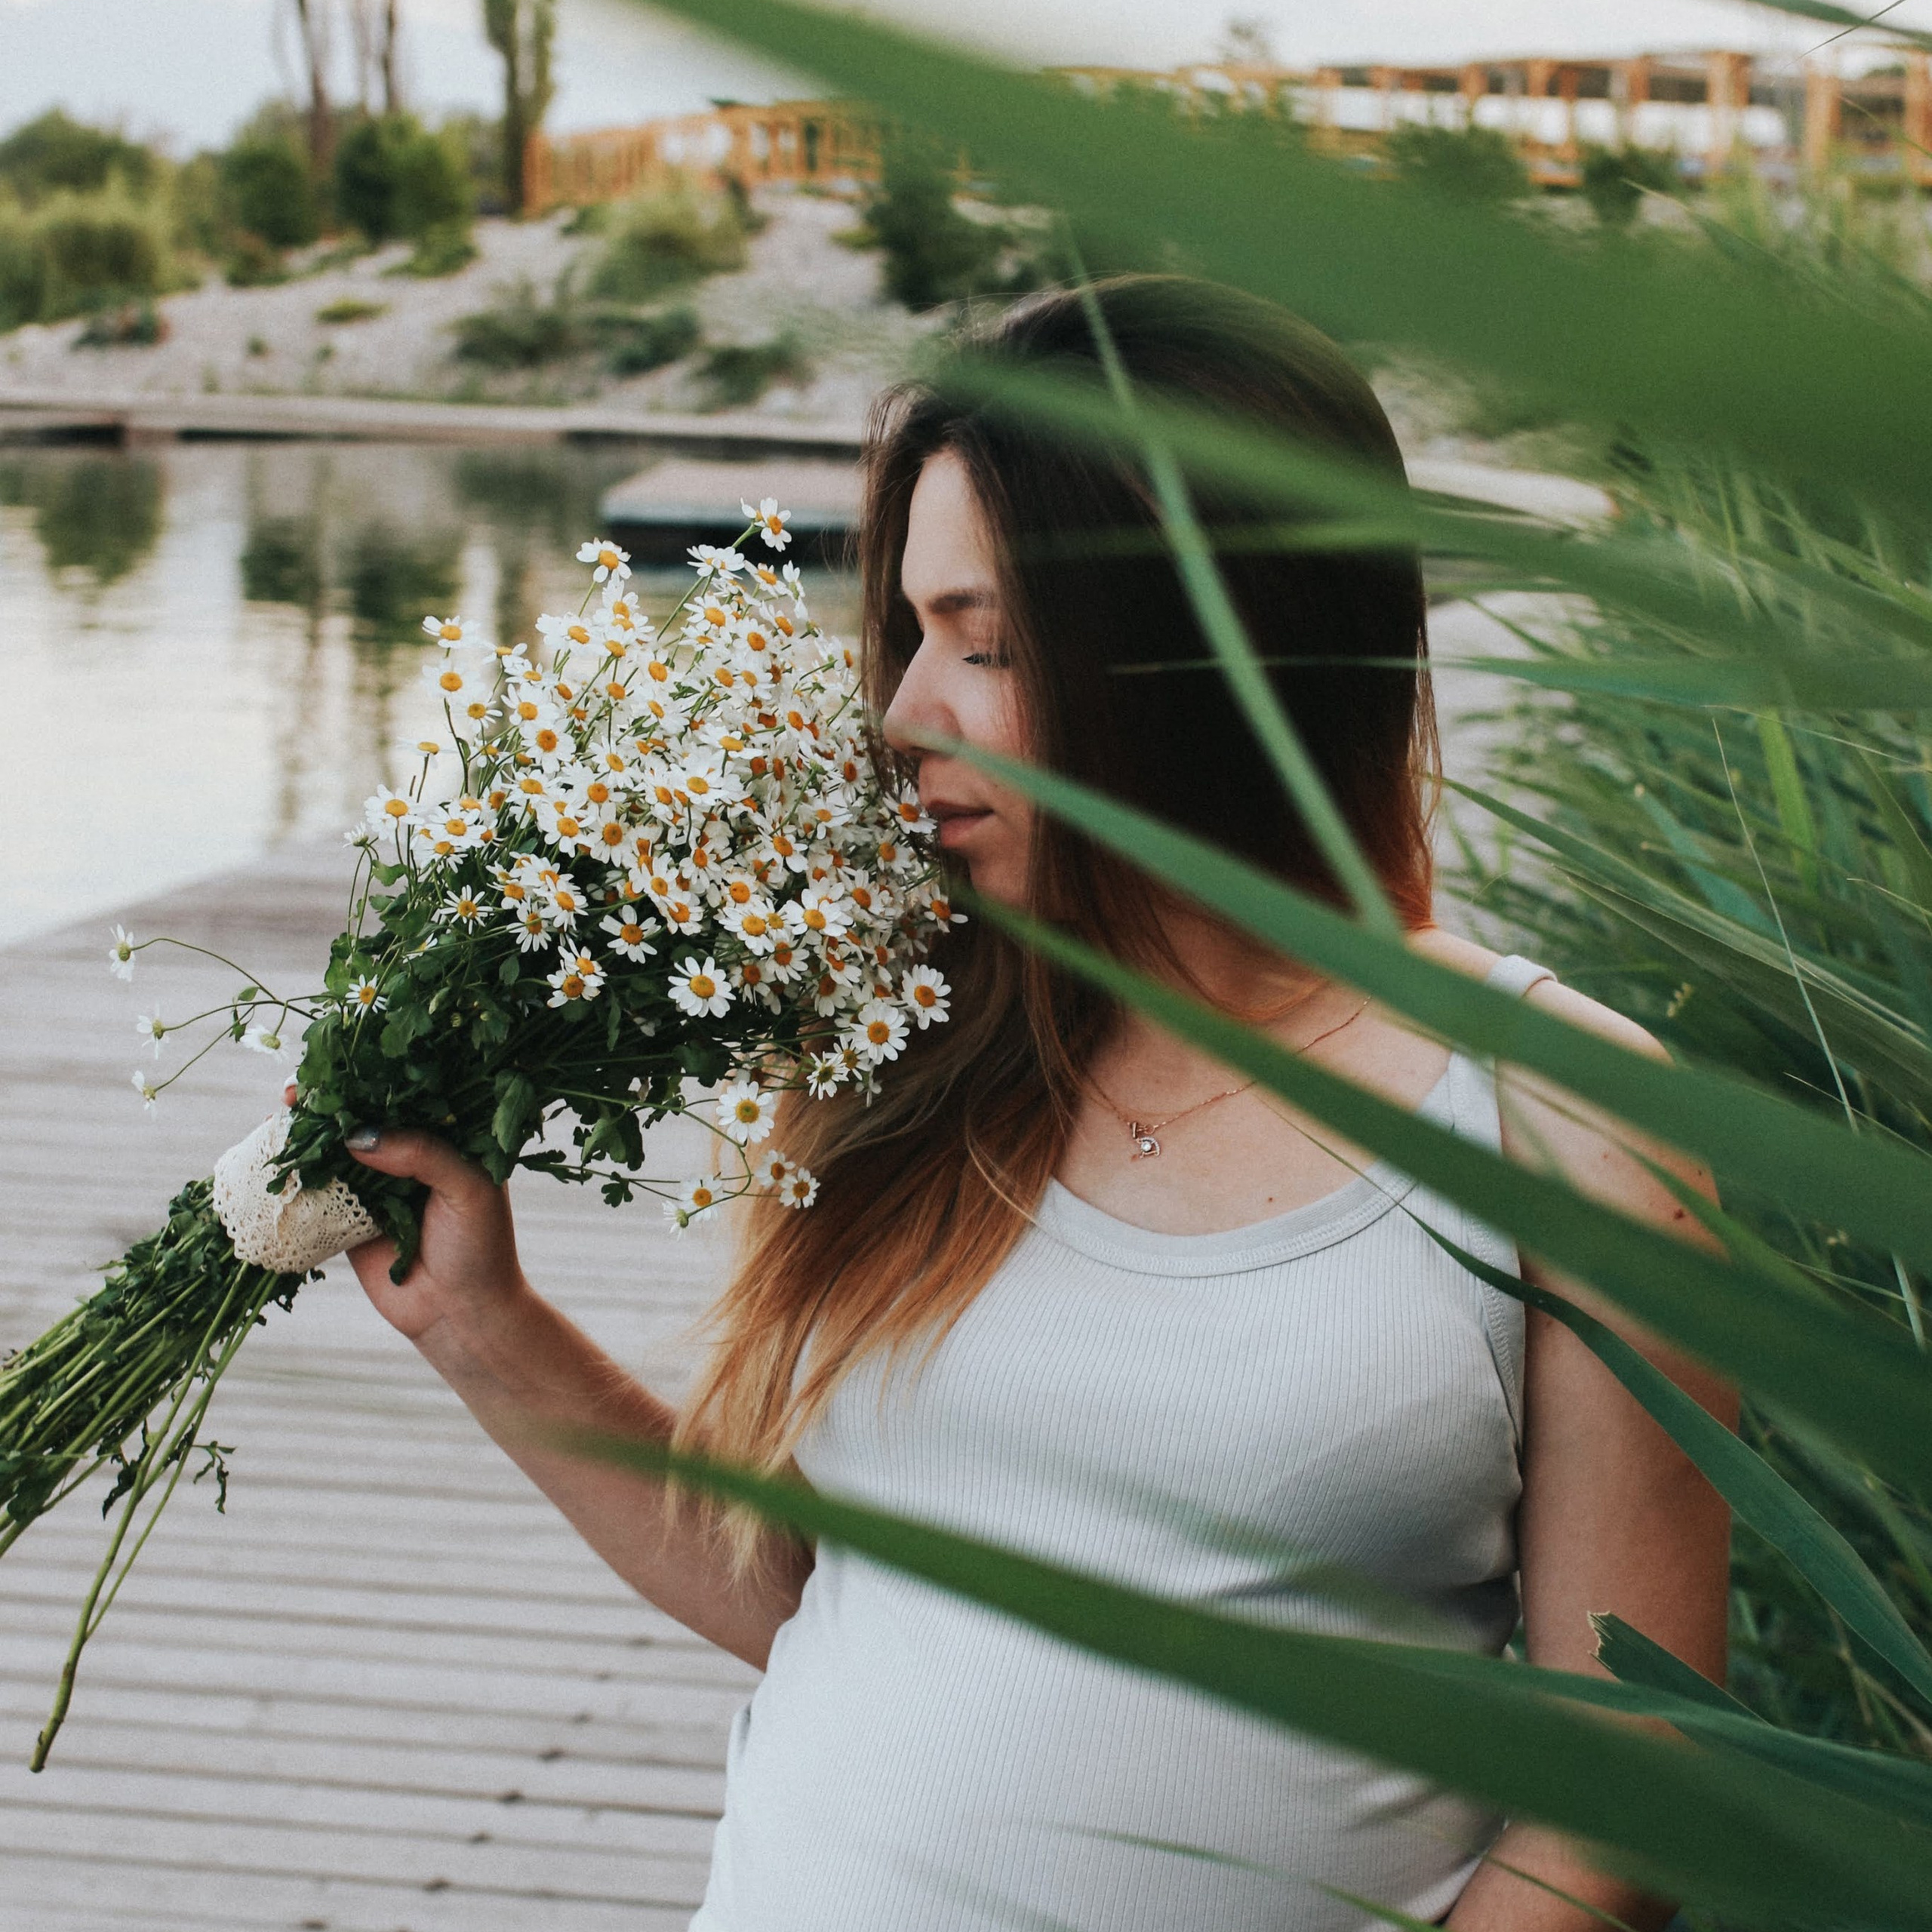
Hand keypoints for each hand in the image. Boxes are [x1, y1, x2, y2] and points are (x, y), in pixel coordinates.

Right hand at [284, 1082, 526, 1341]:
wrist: (462, 1316)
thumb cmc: (480, 1248)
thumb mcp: (467, 1189)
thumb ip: (421, 1154)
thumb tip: (357, 1134)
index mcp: (449, 1140)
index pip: (408, 1097)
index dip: (374, 1079)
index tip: (342, 1067)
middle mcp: (410, 1158)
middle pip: (365, 1120)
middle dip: (331, 1103)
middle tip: (296, 1090)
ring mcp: (378, 1188)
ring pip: (336, 1153)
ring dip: (306, 1135)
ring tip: (278, 1116)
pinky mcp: (350, 1221)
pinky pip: (318, 1193)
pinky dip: (296, 1177)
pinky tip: (273, 1158)